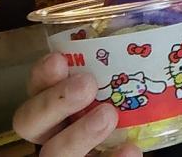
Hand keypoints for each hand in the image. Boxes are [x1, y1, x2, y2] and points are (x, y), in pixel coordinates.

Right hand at [12, 52, 141, 156]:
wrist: (134, 142)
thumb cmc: (129, 107)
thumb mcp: (121, 86)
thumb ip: (122, 70)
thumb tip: (151, 37)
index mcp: (57, 105)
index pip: (37, 88)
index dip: (42, 76)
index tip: (58, 59)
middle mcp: (53, 132)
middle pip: (30, 122)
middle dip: (54, 101)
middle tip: (86, 84)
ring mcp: (68, 154)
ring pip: (53, 153)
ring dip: (77, 134)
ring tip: (108, 116)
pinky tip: (130, 149)